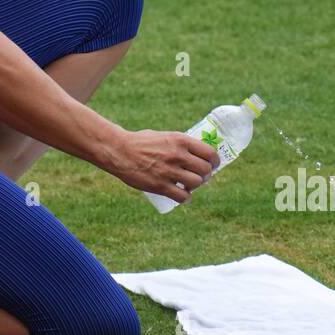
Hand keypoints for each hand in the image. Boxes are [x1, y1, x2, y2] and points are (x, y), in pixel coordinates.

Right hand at [98, 128, 220, 203]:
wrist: (119, 151)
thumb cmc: (141, 142)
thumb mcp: (164, 136)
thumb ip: (179, 144)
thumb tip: (197, 153)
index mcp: (180, 140)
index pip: (209, 152)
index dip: (215, 161)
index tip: (213, 164)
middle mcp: (177, 155)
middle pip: (205, 170)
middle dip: (206, 175)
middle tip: (201, 176)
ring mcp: (169, 171)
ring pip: (196, 183)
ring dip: (196, 186)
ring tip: (191, 185)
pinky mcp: (160, 185)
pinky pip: (182, 196)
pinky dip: (186, 198)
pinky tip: (184, 195)